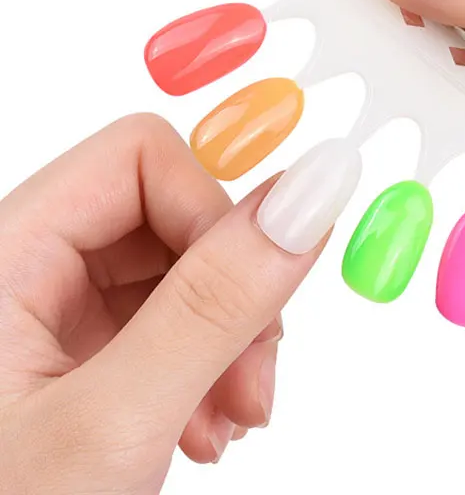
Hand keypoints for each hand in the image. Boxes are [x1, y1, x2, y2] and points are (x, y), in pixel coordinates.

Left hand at [0, 114, 331, 493]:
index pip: (137, 157)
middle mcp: (23, 271)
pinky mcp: (79, 358)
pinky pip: (170, 323)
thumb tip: (312, 190)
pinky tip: (207, 428)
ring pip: (181, 272)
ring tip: (231, 422)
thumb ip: (215, 303)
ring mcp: (51, 318)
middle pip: (168, 216)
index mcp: (0, 255)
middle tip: (254, 385)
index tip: (259, 295)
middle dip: (232, 292)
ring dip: (229, 340)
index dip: (212, 212)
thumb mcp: (111, 427)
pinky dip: (208, 368)